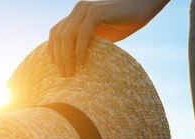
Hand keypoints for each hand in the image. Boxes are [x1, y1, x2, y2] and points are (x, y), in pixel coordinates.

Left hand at [48, 0, 168, 76]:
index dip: (52, 50)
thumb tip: (74, 64)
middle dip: (59, 58)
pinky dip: (80, 50)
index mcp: (76, 14)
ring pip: (67, 36)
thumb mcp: (100, 35)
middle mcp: (78, 9)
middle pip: (59, 36)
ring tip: (70, 72)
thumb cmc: (123, 23)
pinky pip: (82, 33)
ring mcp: (86, 9)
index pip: (55, 32)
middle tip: (64, 75)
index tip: (55, 67)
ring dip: (66, 57)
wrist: (143, 7)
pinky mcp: (96, 12)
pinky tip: (82, 63)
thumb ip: (86, 43)